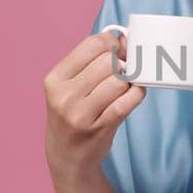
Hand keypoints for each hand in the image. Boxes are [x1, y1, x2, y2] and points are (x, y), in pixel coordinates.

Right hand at [43, 28, 146, 185]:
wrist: (67, 155)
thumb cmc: (72, 113)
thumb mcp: (69, 86)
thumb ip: (91, 61)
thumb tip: (123, 37)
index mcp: (54, 79)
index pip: (92, 45)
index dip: (112, 43)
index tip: (119, 50)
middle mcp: (64, 96)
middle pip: (108, 62)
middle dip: (122, 62)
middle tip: (126, 69)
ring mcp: (81, 114)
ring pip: (119, 81)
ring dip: (129, 81)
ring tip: (124, 86)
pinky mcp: (100, 128)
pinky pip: (128, 102)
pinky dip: (137, 94)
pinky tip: (134, 94)